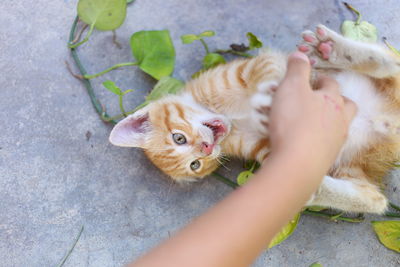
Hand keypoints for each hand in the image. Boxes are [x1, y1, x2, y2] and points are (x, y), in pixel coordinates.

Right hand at [269, 51, 356, 172]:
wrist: (297, 162)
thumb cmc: (293, 120)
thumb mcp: (291, 87)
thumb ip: (296, 69)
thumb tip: (300, 54)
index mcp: (333, 99)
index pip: (331, 84)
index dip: (321, 80)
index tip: (311, 80)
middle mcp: (340, 119)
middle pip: (346, 105)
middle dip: (335, 100)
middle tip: (319, 100)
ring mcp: (336, 140)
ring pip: (340, 125)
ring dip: (330, 120)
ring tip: (314, 121)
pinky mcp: (328, 157)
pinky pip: (329, 143)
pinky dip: (321, 138)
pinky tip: (308, 141)